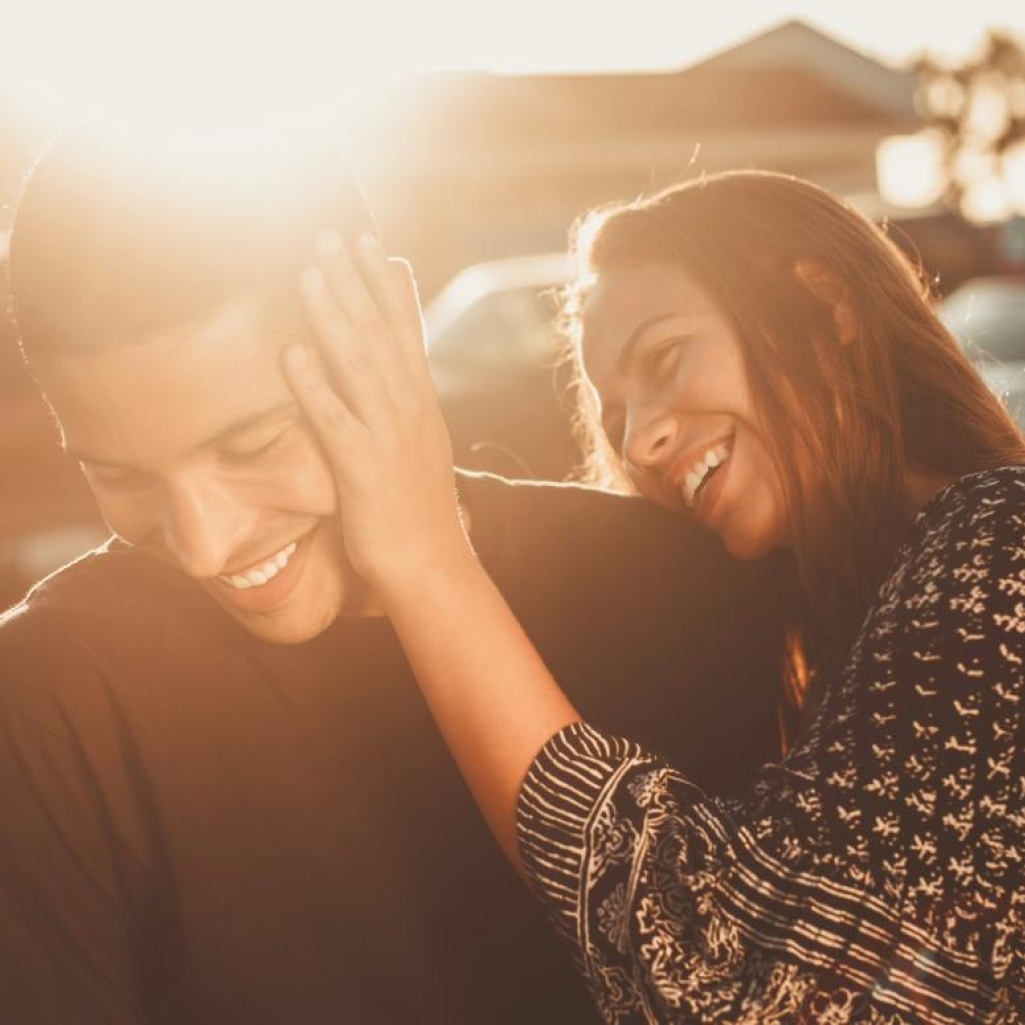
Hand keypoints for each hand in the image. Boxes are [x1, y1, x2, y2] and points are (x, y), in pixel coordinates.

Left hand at [284, 229, 472, 592]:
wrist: (431, 564)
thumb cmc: (416, 506)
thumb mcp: (417, 443)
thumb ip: (403, 400)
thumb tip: (393, 365)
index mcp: (420, 401)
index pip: (404, 330)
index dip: (386, 283)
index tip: (369, 241)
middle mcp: (410, 408)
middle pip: (380, 333)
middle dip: (355, 281)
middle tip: (330, 233)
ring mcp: (389, 436)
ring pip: (360, 364)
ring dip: (334, 316)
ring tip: (309, 272)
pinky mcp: (364, 468)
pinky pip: (335, 419)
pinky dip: (314, 384)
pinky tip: (292, 353)